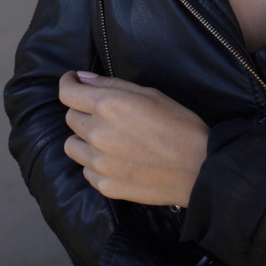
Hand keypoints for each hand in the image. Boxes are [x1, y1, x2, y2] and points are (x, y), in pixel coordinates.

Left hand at [59, 70, 208, 206]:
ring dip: (84, 137)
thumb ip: (112, 85)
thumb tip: (83, 79)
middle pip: (70, 117)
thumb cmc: (180, 124)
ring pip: (72, 145)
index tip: (72, 81)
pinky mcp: (104, 186)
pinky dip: (94, 161)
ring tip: (108, 136)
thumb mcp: (150, 94)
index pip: (68, 93)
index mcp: (109, 106)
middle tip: (104, 111)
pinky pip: (86, 169)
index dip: (68, 83)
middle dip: (82, 110)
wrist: (197, 168)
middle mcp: (98, 134)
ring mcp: (98, 164)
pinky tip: (117, 158)